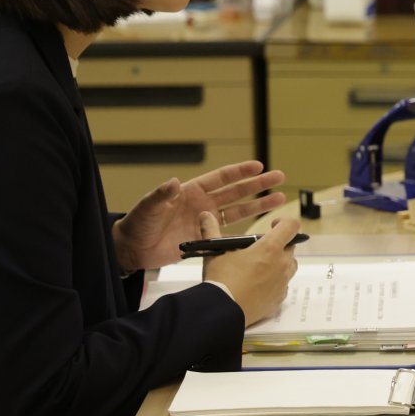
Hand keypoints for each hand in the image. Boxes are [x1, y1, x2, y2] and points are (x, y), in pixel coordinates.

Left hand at [113, 160, 285, 272]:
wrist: (134, 249)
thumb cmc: (138, 223)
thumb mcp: (149, 207)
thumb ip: (162, 195)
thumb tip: (173, 182)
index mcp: (192, 191)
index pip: (222, 178)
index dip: (240, 172)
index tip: (259, 166)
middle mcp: (203, 204)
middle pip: (237, 192)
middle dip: (258, 185)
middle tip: (279, 177)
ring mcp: (207, 222)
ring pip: (239, 211)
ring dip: (259, 206)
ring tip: (280, 199)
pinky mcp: (206, 239)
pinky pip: (230, 234)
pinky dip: (245, 232)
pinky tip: (262, 230)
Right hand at [199, 212, 299, 324]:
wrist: (222, 311)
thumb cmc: (221, 279)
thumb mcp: (215, 251)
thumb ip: (211, 231)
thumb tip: (204, 215)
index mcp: (270, 248)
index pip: (291, 226)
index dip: (284, 222)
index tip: (272, 225)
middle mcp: (281, 264)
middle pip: (290, 247)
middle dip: (279, 244)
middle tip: (261, 249)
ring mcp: (282, 283)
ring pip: (290, 267)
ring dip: (280, 262)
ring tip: (260, 266)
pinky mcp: (279, 299)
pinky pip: (283, 285)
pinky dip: (275, 282)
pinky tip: (259, 284)